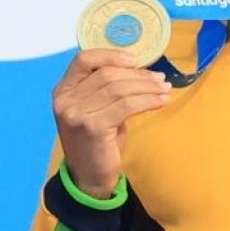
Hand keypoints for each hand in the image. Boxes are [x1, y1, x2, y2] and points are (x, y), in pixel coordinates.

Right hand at [52, 49, 171, 198]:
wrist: (89, 175)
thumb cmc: (98, 139)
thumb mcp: (97, 109)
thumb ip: (108, 88)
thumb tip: (143, 69)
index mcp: (64, 90)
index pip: (84, 59)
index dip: (111, 55)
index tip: (135, 60)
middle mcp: (65, 100)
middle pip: (108, 74)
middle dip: (139, 75)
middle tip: (161, 80)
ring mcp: (77, 114)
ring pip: (120, 89)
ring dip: (148, 87)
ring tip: (165, 89)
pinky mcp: (93, 127)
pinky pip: (127, 105)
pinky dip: (149, 100)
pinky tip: (162, 101)